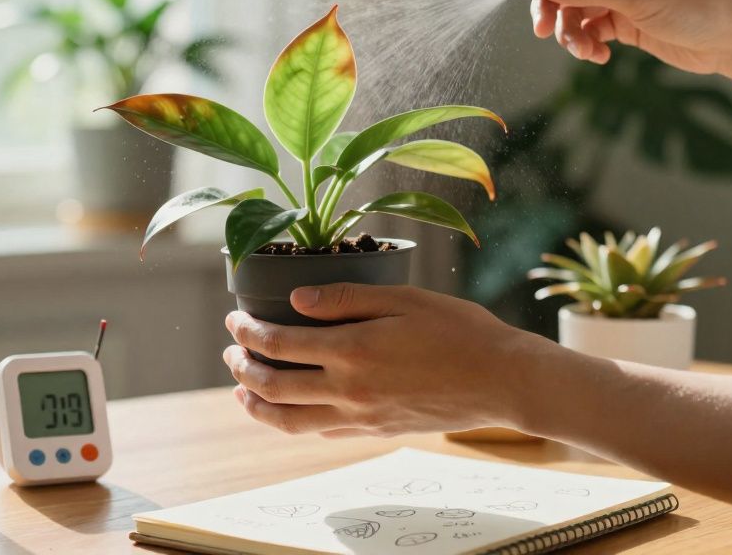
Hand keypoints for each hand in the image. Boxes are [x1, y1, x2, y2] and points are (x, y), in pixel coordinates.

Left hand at [222, 283, 560, 436]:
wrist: (502, 380)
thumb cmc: (459, 330)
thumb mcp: (404, 299)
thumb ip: (346, 299)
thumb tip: (296, 298)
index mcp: (353, 351)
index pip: (278, 344)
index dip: (248, 332)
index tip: (234, 319)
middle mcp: (349, 390)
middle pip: (273, 385)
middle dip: (241, 367)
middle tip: (230, 351)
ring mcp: (360, 417)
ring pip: (289, 421)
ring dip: (256, 405)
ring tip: (240, 389)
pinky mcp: (375, 431)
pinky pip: (320, 432)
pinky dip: (292, 422)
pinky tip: (287, 410)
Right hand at [504, 0, 731, 74]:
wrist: (727, 40)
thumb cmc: (693, 7)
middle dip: (552, 9)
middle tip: (544, 32)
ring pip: (573, 12)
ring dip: (571, 34)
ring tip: (585, 52)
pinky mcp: (622, 21)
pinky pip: (588, 30)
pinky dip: (587, 45)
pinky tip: (600, 57)